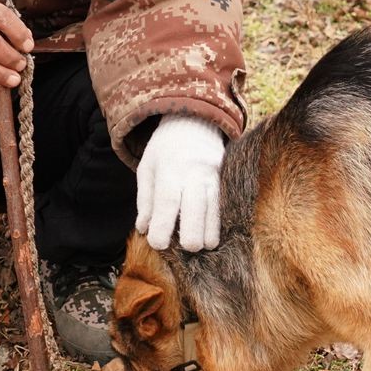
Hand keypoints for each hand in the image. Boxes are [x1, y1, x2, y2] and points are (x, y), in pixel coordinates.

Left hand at [135, 114, 225, 250]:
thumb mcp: (147, 168)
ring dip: (208, 236)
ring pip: (216, 213)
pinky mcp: (227, 181)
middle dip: (191, 238)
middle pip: (196, 211)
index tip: (158, 244)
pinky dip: (219, 225)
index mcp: (170, 170)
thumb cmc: (164, 149)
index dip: (163, 228)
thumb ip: (145, 200)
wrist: (194, 123)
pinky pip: (225, 208)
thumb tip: (144, 229)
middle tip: (184, 248)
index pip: (168, 203)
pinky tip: (212, 236)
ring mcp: (215, 177)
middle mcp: (195, 174)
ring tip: (200, 246)